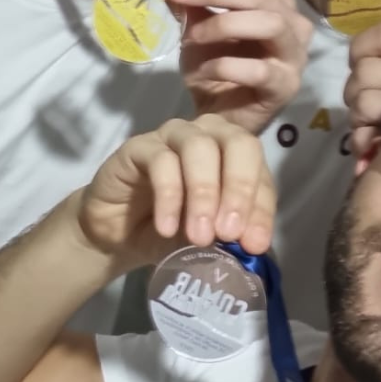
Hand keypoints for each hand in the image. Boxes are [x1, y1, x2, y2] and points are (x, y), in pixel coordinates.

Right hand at [75, 115, 276, 271]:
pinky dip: (169, 197)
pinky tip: (167, 228)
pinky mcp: (139, 146)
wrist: (119, 236)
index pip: (260, 172)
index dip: (261, 208)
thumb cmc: (172, 231)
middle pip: (238, 143)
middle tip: (229, 232)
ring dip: (204, 194)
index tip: (254, 245)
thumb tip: (252, 243)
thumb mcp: (208, 238)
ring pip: (199, 147)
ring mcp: (173, 136)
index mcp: (233, 155)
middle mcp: (208, 136)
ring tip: (199, 236)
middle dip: (239, 189)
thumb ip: (230, 235)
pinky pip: (161, 161)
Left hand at [162, 0, 312, 134]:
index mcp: (275, 2)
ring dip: (224, 24)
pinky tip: (205, 70)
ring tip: (192, 37)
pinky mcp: (286, 87)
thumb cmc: (215, 68)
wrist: (219, 117)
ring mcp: (294, 56)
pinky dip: (227, 66)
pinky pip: (260, 70)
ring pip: (270, 23)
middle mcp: (293, 24)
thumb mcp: (197, 30)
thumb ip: (188, 5)